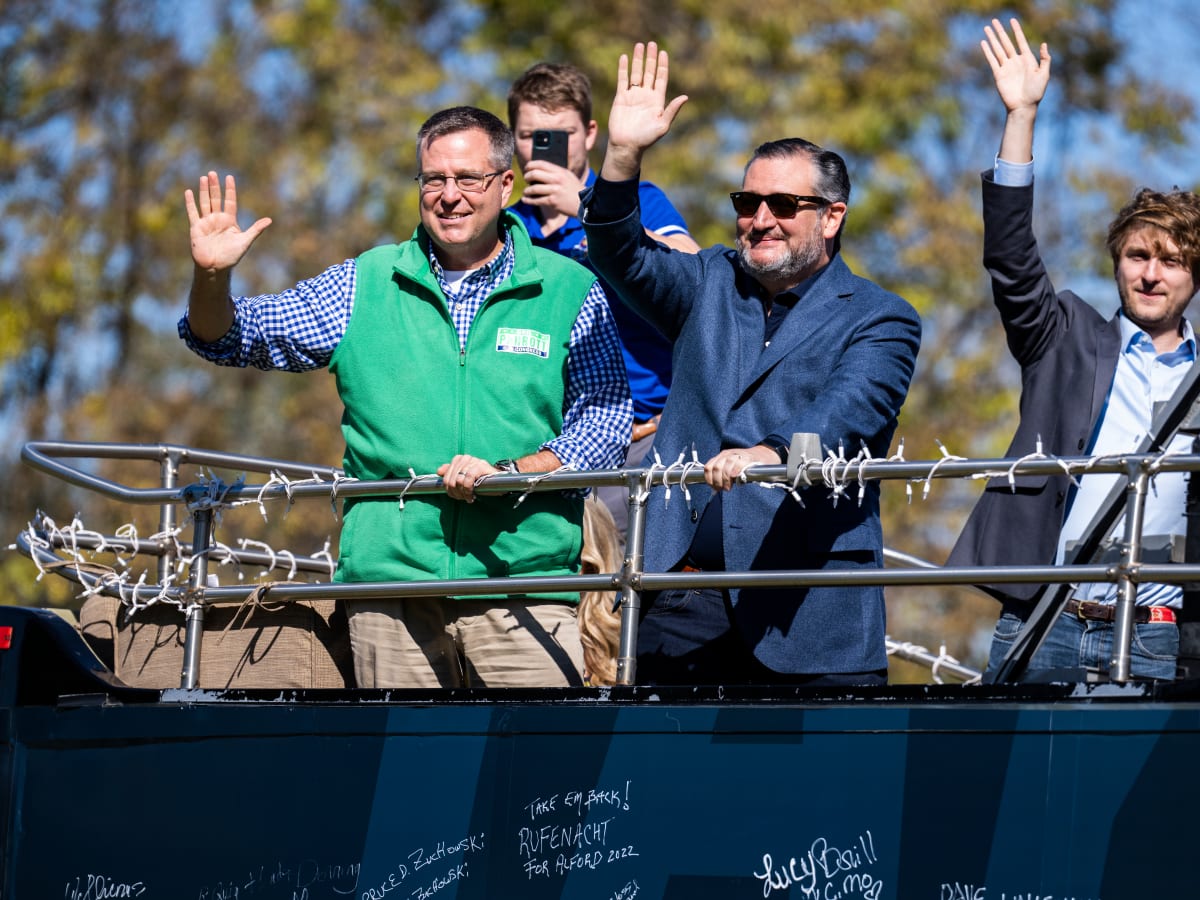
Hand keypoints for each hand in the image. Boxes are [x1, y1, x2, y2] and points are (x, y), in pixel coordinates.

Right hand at [185, 171, 271, 272]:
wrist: (215, 267)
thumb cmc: (231, 256)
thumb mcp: (245, 241)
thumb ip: (255, 230)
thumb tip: (269, 220)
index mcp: (230, 221)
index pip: (230, 201)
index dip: (230, 190)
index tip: (229, 177)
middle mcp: (217, 219)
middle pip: (216, 199)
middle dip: (215, 186)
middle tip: (213, 173)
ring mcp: (206, 222)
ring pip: (204, 202)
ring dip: (204, 190)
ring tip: (204, 178)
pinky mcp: (196, 227)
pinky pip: (192, 212)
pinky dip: (190, 202)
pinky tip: (189, 192)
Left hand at [437, 454, 499, 502]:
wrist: (499, 481)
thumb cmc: (480, 480)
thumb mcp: (464, 478)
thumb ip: (450, 473)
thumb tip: (439, 471)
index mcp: (459, 459)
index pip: (445, 477)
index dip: (449, 489)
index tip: (456, 496)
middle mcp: (465, 458)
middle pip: (451, 479)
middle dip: (455, 493)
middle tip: (462, 498)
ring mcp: (473, 461)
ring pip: (458, 480)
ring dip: (462, 493)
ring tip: (468, 497)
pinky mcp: (481, 465)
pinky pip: (468, 478)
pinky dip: (468, 489)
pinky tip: (472, 495)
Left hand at [520, 160, 586, 218]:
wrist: (585, 203)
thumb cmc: (574, 190)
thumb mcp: (567, 176)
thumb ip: (555, 172)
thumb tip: (539, 171)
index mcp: (560, 171)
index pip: (541, 164)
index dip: (530, 165)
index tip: (527, 168)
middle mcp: (557, 179)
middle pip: (534, 174)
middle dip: (527, 177)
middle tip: (526, 179)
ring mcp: (554, 191)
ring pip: (533, 188)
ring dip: (527, 190)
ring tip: (526, 192)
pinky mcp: (552, 202)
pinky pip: (536, 200)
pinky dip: (528, 200)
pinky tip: (525, 200)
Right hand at [600, 41, 688, 181]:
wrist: (627, 146)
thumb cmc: (646, 139)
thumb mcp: (663, 125)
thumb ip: (672, 110)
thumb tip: (685, 97)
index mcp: (657, 100)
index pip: (660, 78)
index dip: (662, 65)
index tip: (663, 53)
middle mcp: (646, 95)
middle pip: (649, 72)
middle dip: (651, 58)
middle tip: (652, 44)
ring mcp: (633, 96)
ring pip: (636, 73)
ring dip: (638, 60)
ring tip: (640, 45)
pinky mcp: (621, 98)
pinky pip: (622, 80)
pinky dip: (623, 69)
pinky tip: (624, 58)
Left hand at [703, 445, 781, 492]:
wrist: (762, 455)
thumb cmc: (745, 464)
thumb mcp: (730, 466)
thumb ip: (722, 474)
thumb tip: (715, 488)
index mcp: (721, 456)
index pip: (708, 467)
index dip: (709, 479)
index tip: (713, 487)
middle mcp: (727, 454)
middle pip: (716, 468)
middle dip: (717, 481)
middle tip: (722, 489)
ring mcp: (737, 455)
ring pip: (726, 467)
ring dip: (725, 479)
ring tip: (728, 487)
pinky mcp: (747, 457)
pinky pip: (739, 464)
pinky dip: (735, 472)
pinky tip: (736, 478)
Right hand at [981, 17, 1050, 113]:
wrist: (1023, 106)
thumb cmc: (1036, 92)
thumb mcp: (1044, 74)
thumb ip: (1045, 59)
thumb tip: (1043, 44)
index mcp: (1027, 59)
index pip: (1020, 41)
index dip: (1016, 30)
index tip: (1012, 20)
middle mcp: (1015, 61)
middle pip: (1006, 42)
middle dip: (1000, 31)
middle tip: (994, 21)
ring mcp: (1006, 67)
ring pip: (998, 49)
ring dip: (992, 39)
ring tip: (987, 28)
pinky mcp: (998, 75)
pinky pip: (992, 60)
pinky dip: (987, 51)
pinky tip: (984, 43)